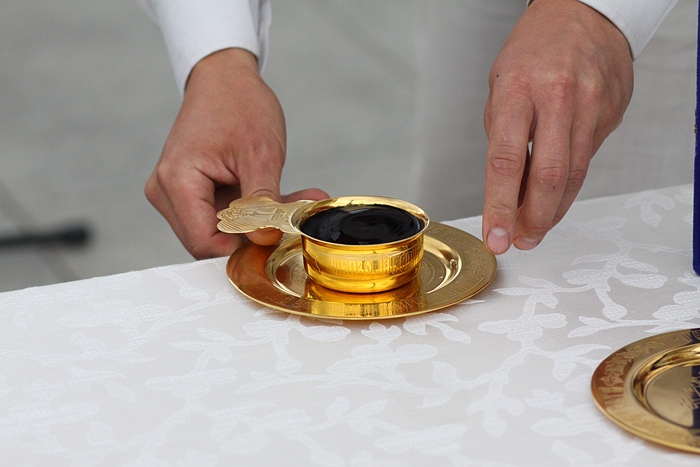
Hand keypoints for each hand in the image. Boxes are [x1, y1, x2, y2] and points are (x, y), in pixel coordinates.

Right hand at [145, 48, 327, 258]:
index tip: (278, 241)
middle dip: (253, 237)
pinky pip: (222, 217)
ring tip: (297, 204)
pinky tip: (285, 201)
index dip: (241, 250)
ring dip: (258, 224)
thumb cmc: (240, 105)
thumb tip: (264, 240)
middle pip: (209, 241)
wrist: (224, 79)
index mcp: (177, 181)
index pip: (204, 243)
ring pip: (219, 231)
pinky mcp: (190, 195)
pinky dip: (253, 213)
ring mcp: (175, 194)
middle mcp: (166, 192)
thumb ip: (262, 203)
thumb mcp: (261, 154)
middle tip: (295, 221)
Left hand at [482, 0, 632, 253]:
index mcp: (517, 90)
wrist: (584, 14)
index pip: (505, 161)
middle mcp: (557, 98)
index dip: (500, 206)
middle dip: (532, 219)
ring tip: (535, 228)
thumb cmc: (534, 49)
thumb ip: (501, 135)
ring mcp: (590, 105)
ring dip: (552, 210)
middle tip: (520, 240)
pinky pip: (587, 159)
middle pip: (548, 176)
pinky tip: (556, 192)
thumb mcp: (499, 85)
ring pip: (573, 174)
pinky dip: (569, 182)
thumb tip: (504, 188)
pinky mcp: (611, 114)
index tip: (496, 235)